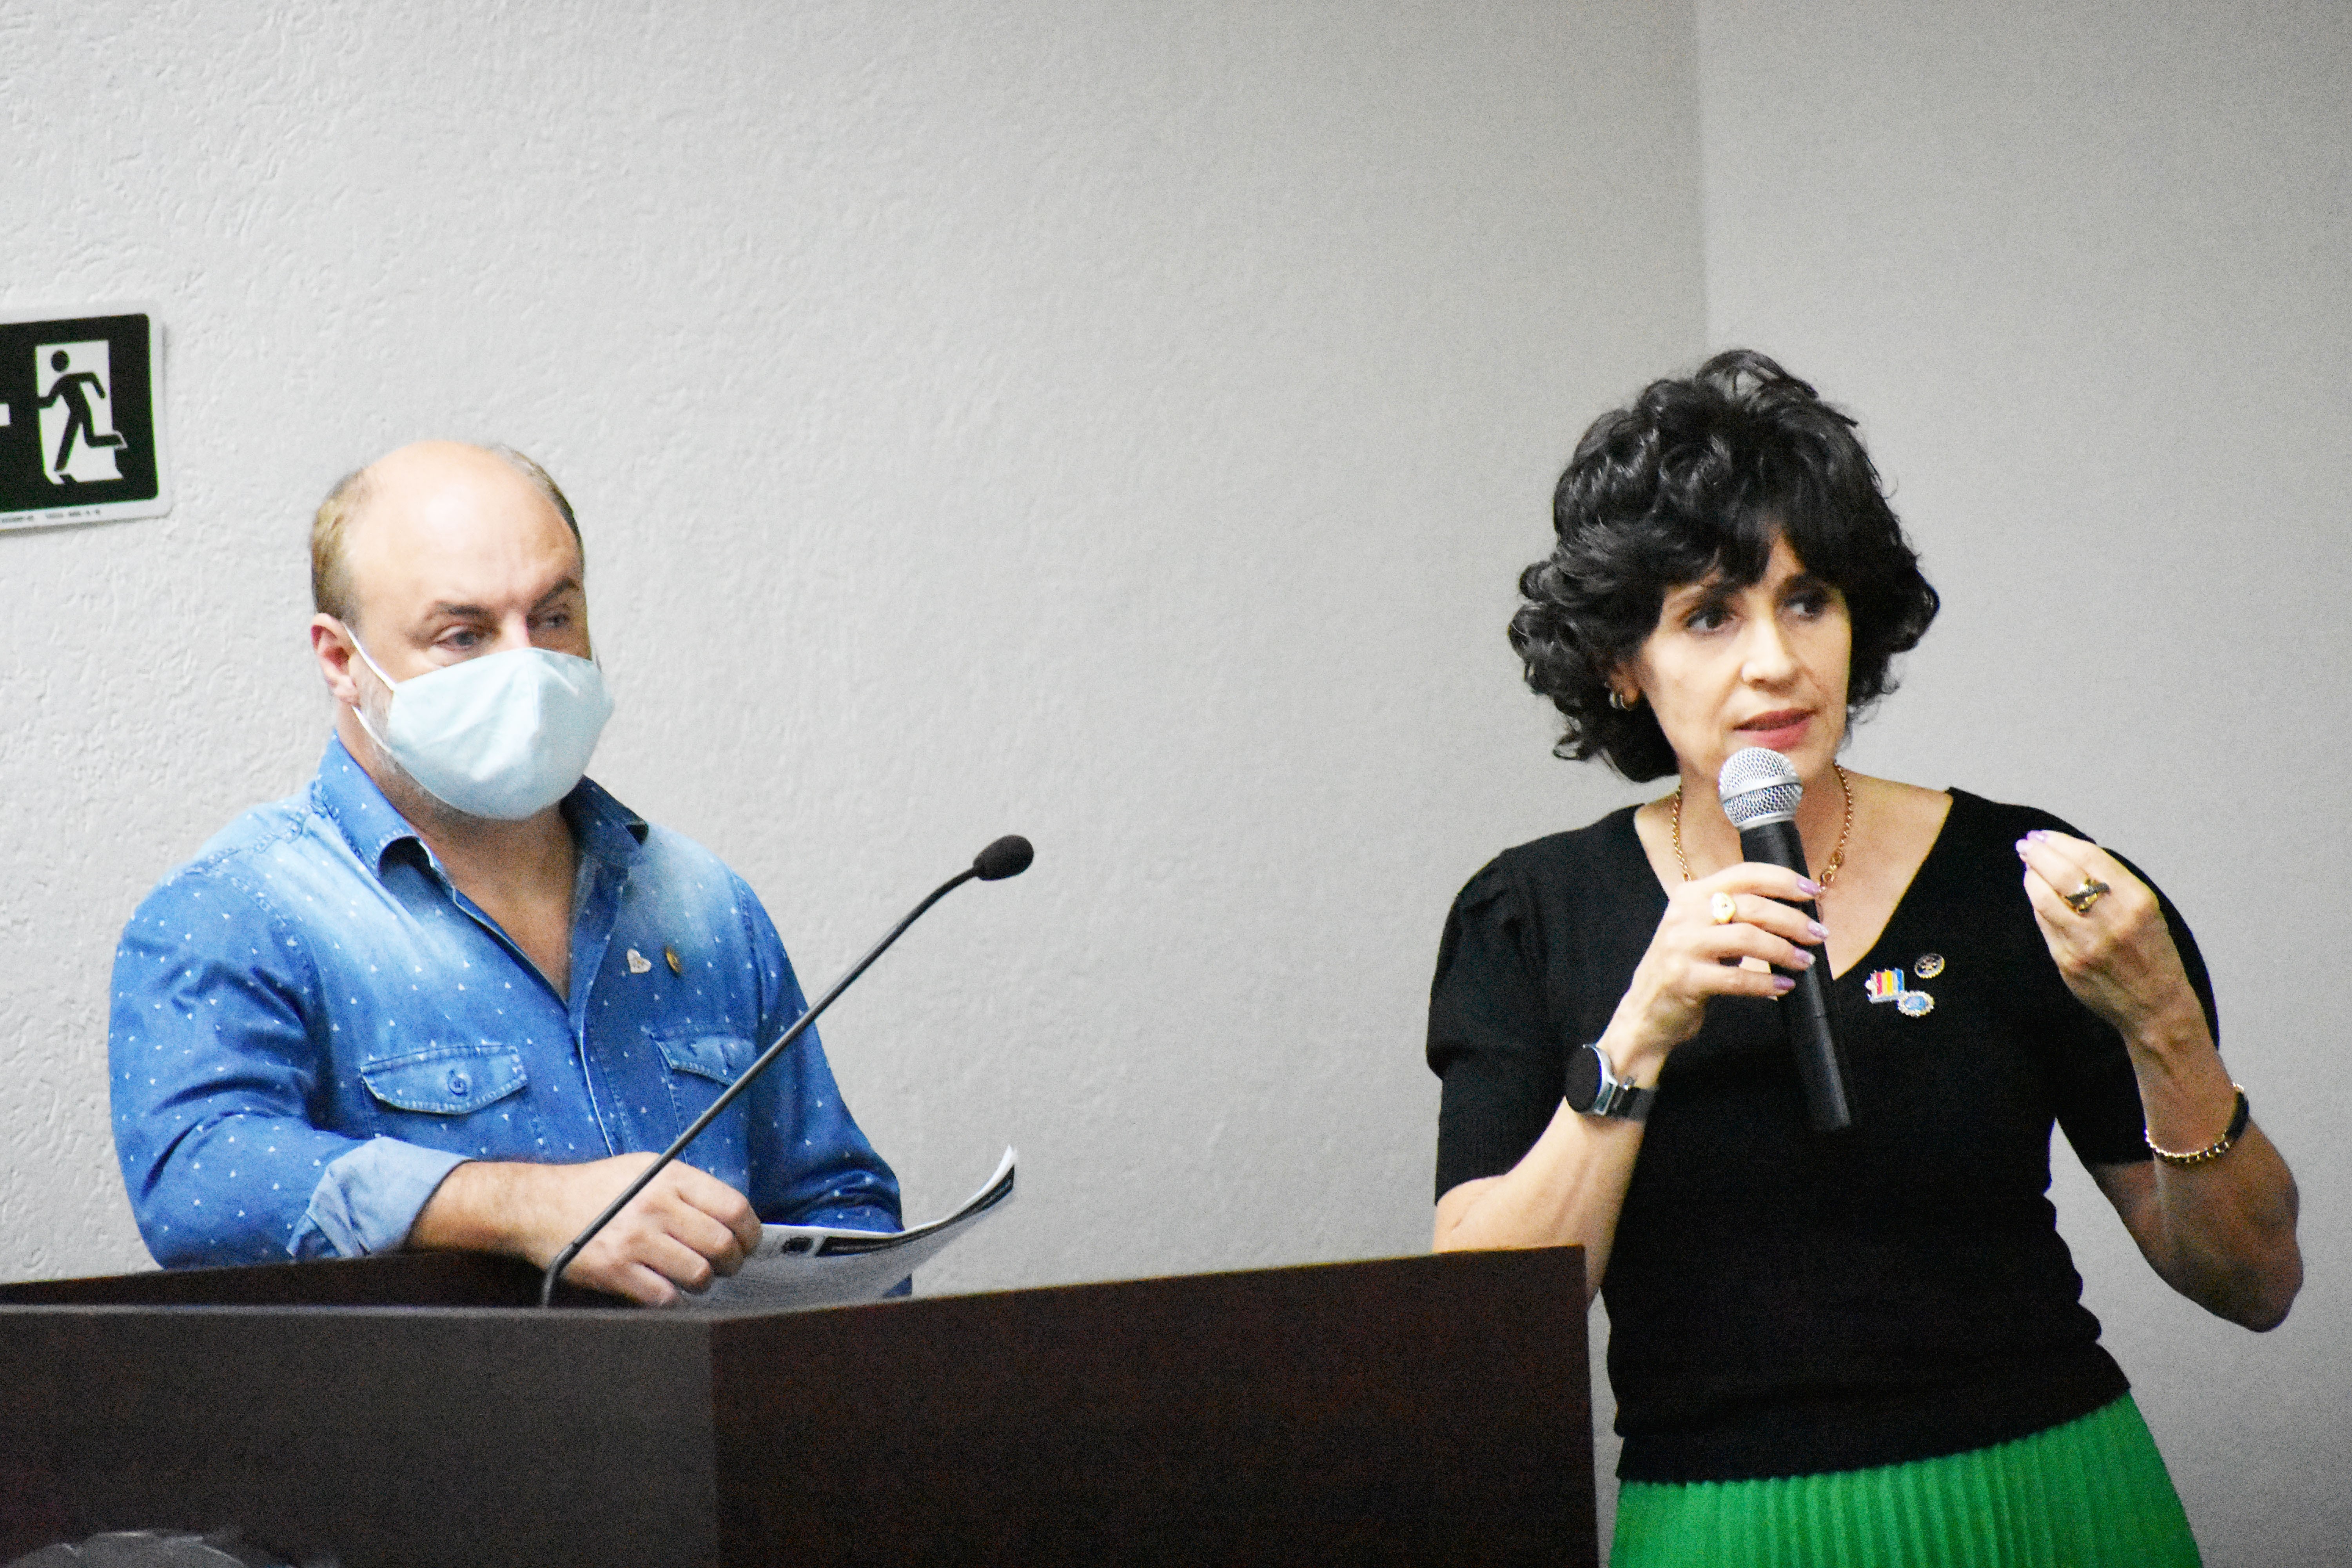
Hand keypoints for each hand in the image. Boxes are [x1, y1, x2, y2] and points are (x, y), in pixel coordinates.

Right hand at [412, 1153, 762, 1306]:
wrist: (540, 1205)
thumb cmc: (599, 1188)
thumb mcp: (646, 1168)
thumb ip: (688, 1185)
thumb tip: (731, 1213)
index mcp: (670, 1178)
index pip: (733, 1207)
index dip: (750, 1231)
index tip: (748, 1242)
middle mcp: (655, 1207)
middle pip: (721, 1244)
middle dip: (732, 1261)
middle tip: (726, 1265)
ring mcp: (635, 1240)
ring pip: (699, 1274)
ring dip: (704, 1282)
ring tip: (695, 1277)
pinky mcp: (615, 1271)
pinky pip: (665, 1296)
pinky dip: (674, 1299)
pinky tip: (667, 1289)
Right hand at [1608, 863, 1826, 1080]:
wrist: (1645, 1012)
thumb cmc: (1684, 969)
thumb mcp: (1701, 930)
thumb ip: (1734, 915)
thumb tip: (1794, 911)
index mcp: (1690, 895)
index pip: (1743, 874)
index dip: (1783, 880)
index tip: (1812, 892)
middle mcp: (1684, 914)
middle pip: (1752, 906)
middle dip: (1793, 919)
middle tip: (1818, 934)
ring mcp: (1682, 946)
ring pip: (1747, 938)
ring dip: (1784, 950)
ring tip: (1805, 961)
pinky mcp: (1685, 979)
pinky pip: (1737, 978)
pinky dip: (1767, 983)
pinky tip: (1784, 986)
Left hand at [2016, 829, 2199, 1041]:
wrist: (2156, 1006)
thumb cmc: (2152, 953)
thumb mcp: (2146, 911)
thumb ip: (2112, 883)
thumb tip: (2070, 854)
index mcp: (2136, 901)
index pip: (2090, 858)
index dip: (2062, 842)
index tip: (2046, 836)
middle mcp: (2111, 919)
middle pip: (2063, 873)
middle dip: (2039, 853)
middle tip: (2027, 844)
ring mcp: (2086, 941)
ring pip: (2045, 897)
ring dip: (2032, 877)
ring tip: (2029, 866)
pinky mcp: (2067, 960)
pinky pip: (2044, 923)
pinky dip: (2037, 903)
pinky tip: (2037, 894)